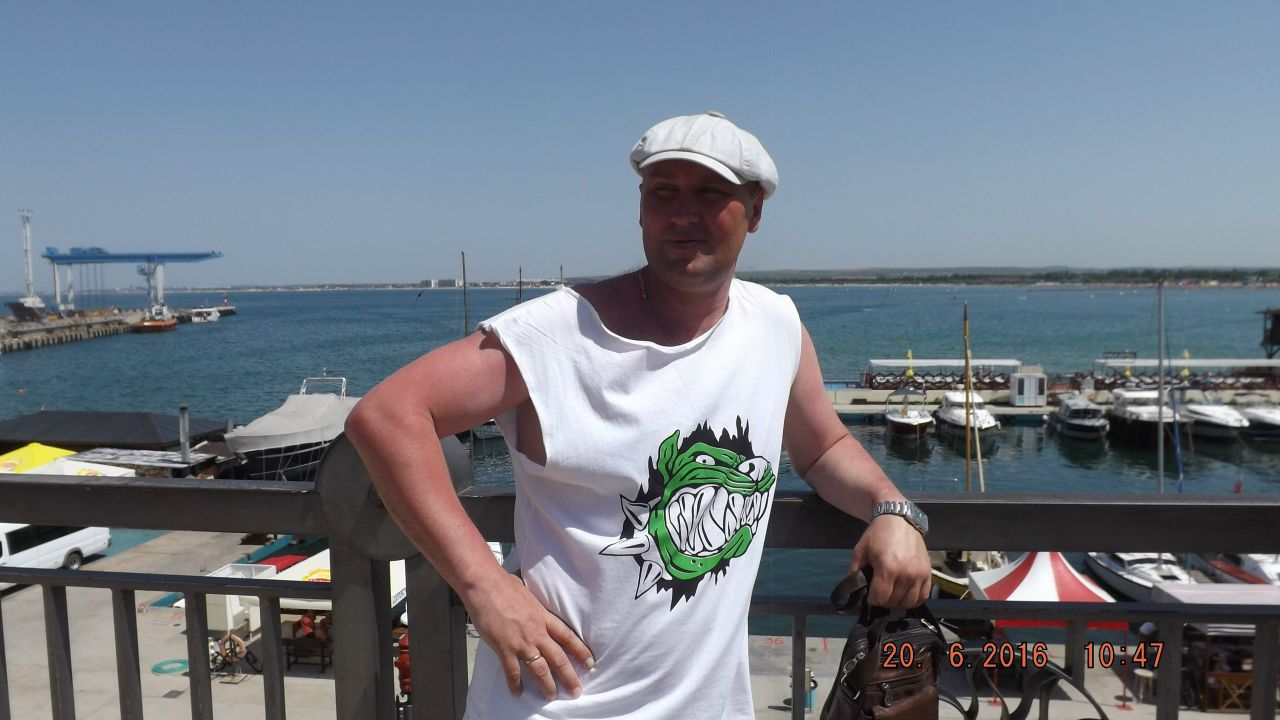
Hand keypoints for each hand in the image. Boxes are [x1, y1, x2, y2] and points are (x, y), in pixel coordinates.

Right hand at [465, 573, 593, 699]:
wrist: (485, 585)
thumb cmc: (504, 585)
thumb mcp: (528, 594)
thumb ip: (534, 606)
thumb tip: (533, 606)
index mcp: (543, 617)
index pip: (567, 637)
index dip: (580, 651)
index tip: (590, 663)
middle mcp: (537, 632)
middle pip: (558, 658)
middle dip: (569, 676)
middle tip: (576, 691)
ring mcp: (521, 642)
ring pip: (540, 669)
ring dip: (547, 685)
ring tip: (550, 696)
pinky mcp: (504, 648)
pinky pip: (513, 672)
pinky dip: (515, 684)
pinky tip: (517, 693)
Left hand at [849, 515, 931, 607]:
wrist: (898, 519)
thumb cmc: (878, 534)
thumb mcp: (860, 551)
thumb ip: (855, 572)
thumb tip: (856, 590)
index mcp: (887, 568)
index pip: (880, 598)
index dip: (872, 599)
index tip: (870, 595)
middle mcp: (906, 574)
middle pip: (894, 602)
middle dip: (884, 600)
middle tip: (880, 592)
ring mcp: (919, 574)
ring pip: (909, 602)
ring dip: (898, 602)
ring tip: (892, 593)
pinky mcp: (928, 573)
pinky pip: (924, 596)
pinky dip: (915, 599)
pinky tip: (906, 594)